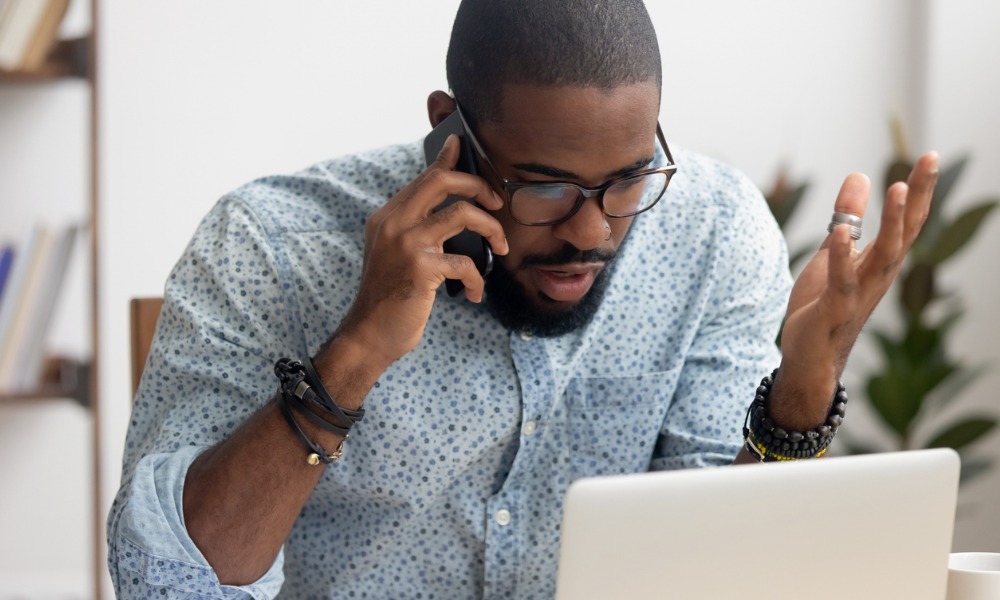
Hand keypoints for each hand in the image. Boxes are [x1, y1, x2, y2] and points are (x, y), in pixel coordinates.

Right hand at [334, 134, 509, 369]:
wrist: (369, 335)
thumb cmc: (390, 297)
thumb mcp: (397, 255)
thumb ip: (416, 229)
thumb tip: (449, 207)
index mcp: (388, 217)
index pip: (424, 177)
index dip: (448, 159)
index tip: (461, 145)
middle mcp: (394, 223)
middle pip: (442, 181)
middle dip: (479, 186)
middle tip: (497, 205)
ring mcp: (406, 243)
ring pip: (462, 213)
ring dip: (491, 229)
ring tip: (501, 248)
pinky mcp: (421, 268)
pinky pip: (466, 262)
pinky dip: (477, 279)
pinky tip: (476, 294)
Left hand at [770, 152, 938, 427]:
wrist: (809, 359)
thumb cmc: (823, 306)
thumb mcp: (833, 254)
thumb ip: (848, 219)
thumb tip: (859, 176)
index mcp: (879, 262)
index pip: (905, 222)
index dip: (918, 191)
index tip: (929, 156)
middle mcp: (877, 277)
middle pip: (904, 232)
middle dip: (917, 197)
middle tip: (929, 160)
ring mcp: (859, 294)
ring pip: (883, 256)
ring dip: (891, 222)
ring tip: (895, 187)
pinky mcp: (834, 310)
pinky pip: (841, 281)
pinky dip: (841, 256)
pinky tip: (840, 231)